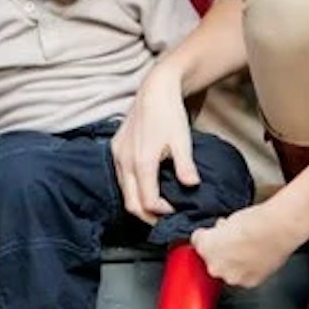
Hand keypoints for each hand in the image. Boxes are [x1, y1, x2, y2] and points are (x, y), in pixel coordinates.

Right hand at [113, 66, 199, 224]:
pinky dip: (132, 189)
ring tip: (157, 206)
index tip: (175, 211)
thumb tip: (192, 185)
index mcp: (141, 162)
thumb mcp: (183, 141)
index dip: (161, 212)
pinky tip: (147, 186)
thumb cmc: (170, 114)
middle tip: (164, 219)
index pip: (147, 202)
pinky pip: (120, 178)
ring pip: (124, 191)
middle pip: (131, 203)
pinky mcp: (115, 149)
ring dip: (139, 202)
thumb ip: (185, 166)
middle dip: (147, 216)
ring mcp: (117, 155)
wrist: (155, 90)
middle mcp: (124, 161)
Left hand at [191, 204, 300, 288]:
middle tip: (234, 240)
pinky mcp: (250, 282)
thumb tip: (222, 230)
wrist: (279, 229)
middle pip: (212, 260)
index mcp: (206, 246)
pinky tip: (257, 256)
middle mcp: (216, 266)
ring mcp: (233, 277)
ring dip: (234, 262)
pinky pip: (244, 276)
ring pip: (228, 270)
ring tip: (249, 248)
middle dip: (220, 251)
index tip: (213, 233)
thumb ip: (221, 228)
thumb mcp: (231, 217)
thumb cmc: (258, 220)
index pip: (197, 241)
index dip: (207, 235)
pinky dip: (249, 269)